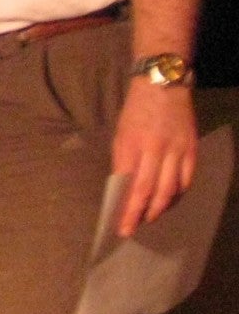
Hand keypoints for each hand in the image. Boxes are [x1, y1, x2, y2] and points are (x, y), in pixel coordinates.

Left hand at [111, 80, 196, 236]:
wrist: (163, 85)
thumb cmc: (136, 110)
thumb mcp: (121, 133)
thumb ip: (123, 160)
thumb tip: (123, 187)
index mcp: (133, 144)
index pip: (131, 185)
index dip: (128, 209)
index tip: (123, 227)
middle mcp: (156, 149)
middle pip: (152, 191)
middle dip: (143, 214)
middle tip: (136, 228)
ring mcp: (178, 150)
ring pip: (172, 189)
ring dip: (161, 207)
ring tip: (151, 216)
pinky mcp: (192, 149)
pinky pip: (187, 179)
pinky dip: (179, 194)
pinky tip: (170, 200)